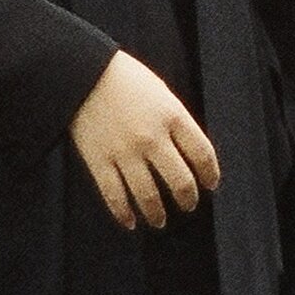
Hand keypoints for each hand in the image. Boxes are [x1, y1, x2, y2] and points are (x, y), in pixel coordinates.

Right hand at [70, 51, 218, 229]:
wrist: (83, 72)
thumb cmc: (125, 79)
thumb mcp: (162, 93)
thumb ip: (176, 122)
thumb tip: (188, 154)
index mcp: (173, 116)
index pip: (203, 154)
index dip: (210, 174)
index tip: (211, 184)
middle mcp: (152, 138)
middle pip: (180, 181)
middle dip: (188, 199)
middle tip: (189, 205)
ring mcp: (125, 152)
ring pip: (148, 196)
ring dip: (157, 213)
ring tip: (160, 220)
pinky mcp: (99, 161)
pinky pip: (114, 196)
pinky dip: (123, 214)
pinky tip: (130, 222)